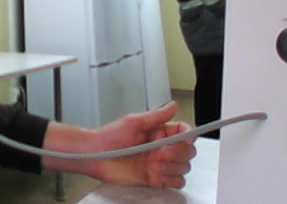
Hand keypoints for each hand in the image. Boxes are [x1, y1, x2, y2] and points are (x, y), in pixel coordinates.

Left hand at [42, 101, 195, 188]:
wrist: (97, 157)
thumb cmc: (109, 138)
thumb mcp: (133, 122)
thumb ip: (156, 115)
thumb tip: (173, 105)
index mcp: (159, 132)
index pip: (183, 132)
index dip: (188, 136)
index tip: (185, 139)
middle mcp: (162, 148)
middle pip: (188, 151)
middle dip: (177, 153)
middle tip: (160, 152)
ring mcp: (160, 164)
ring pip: (183, 167)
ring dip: (171, 166)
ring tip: (153, 163)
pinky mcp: (157, 179)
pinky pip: (176, 181)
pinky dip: (170, 178)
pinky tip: (156, 173)